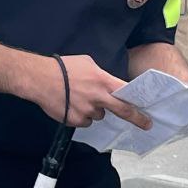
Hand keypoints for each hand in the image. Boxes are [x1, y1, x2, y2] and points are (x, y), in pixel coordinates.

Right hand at [25, 54, 150, 129]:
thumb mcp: (87, 63)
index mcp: (103, 81)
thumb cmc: (62, 68)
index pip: (127, 93)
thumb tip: (105, 84)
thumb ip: (101, 75)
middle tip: (146, 124)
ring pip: (98, 115)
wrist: (40, 79)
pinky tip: (70, 105)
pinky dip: (80, 116)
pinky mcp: (76, 121)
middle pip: (123, 111)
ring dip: (94, 110)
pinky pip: (84, 121)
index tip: (147, 110)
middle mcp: (98, 98)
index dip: (138, 102)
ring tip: (78, 99)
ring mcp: (87, 111)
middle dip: (137, 119)